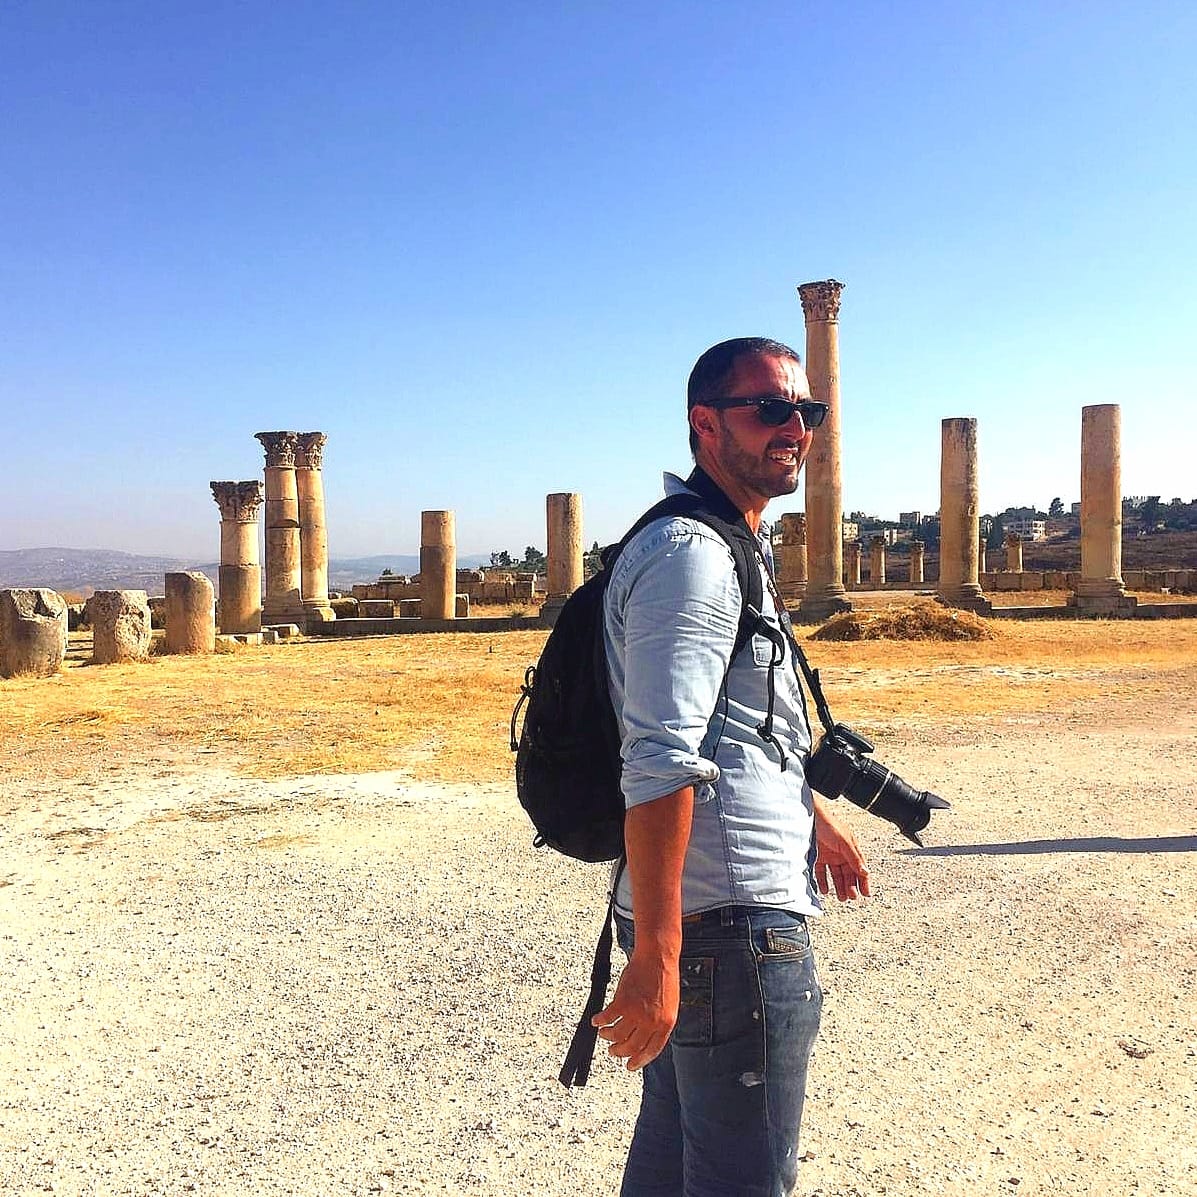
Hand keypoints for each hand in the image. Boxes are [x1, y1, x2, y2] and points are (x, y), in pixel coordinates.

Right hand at [591, 950, 678, 1070]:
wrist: (657, 957)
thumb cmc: (664, 977)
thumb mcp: (669, 1005)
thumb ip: (659, 1022)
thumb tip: (647, 1036)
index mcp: (666, 1024)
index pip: (651, 1051)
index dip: (639, 1061)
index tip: (630, 1066)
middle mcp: (651, 1022)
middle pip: (631, 1047)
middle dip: (619, 1052)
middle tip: (613, 1051)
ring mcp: (636, 1013)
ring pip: (616, 1035)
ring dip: (607, 1037)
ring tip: (604, 1035)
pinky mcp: (622, 1002)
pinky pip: (607, 1018)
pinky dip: (599, 1021)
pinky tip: (596, 1021)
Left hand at [813, 798, 870, 900]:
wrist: (807, 816)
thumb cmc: (827, 823)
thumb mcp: (844, 841)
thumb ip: (854, 857)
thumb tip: (865, 872)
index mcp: (850, 848)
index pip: (860, 867)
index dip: (864, 881)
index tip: (866, 894)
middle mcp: (841, 853)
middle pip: (848, 873)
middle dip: (851, 886)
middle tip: (851, 897)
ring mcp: (829, 855)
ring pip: (836, 875)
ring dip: (839, 886)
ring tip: (840, 897)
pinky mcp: (817, 857)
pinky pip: (821, 872)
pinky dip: (823, 882)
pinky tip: (825, 890)